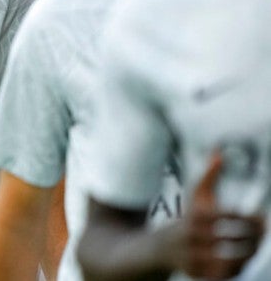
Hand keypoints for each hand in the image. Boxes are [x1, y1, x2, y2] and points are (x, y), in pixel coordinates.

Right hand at [171, 153, 264, 278]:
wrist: (159, 248)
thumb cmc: (186, 219)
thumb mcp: (195, 197)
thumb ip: (209, 176)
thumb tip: (219, 152)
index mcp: (193, 217)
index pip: (227, 218)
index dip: (249, 219)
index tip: (262, 217)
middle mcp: (192, 238)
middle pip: (231, 240)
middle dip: (254, 236)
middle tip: (265, 230)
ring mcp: (194, 258)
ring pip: (230, 260)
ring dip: (249, 253)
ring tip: (257, 244)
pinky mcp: (197, 273)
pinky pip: (224, 274)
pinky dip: (237, 267)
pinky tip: (245, 258)